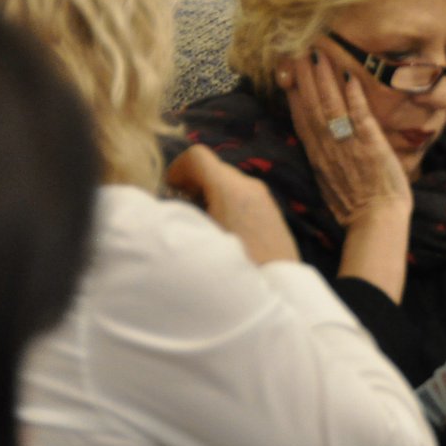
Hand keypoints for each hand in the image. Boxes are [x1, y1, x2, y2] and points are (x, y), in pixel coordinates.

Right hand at [165, 144, 298, 264]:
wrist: (278, 290)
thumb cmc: (232, 268)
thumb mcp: (196, 241)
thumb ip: (178, 215)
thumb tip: (167, 204)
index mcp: (231, 189)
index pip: (197, 156)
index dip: (177, 169)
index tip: (170, 194)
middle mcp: (251, 186)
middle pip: (213, 169)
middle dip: (192, 185)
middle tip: (181, 212)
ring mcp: (265, 198)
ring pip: (228, 183)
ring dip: (208, 196)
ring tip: (201, 226)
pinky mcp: (272, 212)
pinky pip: (242, 197)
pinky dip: (225, 204)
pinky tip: (222, 233)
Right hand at [282, 49, 411, 227]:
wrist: (376, 222)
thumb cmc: (356, 205)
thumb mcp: (329, 180)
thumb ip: (323, 157)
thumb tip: (316, 139)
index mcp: (317, 156)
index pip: (301, 117)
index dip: (294, 93)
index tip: (288, 70)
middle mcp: (328, 148)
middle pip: (311, 106)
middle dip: (303, 77)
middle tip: (297, 50)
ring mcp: (348, 145)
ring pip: (331, 106)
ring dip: (324, 79)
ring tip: (318, 55)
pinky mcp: (371, 146)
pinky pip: (360, 117)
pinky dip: (354, 97)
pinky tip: (350, 77)